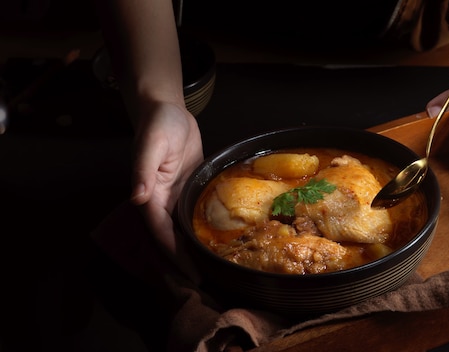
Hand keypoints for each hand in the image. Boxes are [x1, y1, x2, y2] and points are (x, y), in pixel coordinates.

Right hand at [130, 100, 203, 281]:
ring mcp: (177, 195)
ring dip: (196, 247)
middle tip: (209, 279)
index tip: (192, 274)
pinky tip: (220, 237)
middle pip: (174, 237)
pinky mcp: (190, 187)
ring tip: (216, 266)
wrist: (167, 109)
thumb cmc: (158, 125)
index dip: (176, 255)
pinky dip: (204, 227)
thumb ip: (144, 171)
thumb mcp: (152, 145)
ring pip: (185, 228)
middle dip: (188, 259)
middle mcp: (163, 201)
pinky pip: (195, 212)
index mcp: (151, 196)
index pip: (162, 234)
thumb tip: (138, 199)